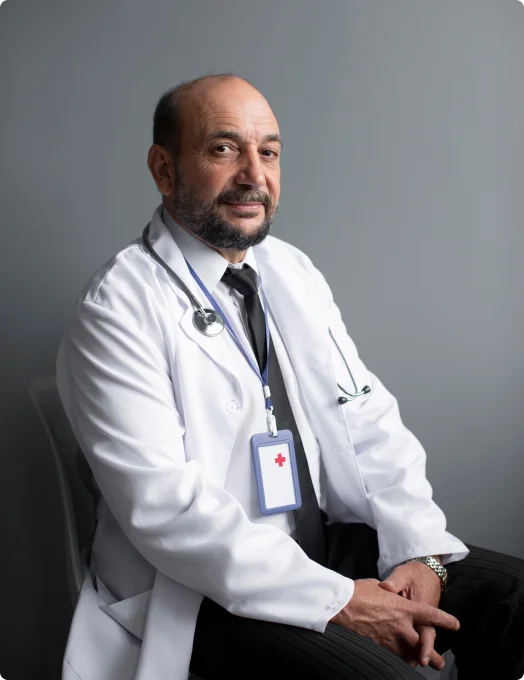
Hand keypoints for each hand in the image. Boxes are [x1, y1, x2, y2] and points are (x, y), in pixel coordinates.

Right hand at [330, 578, 458, 666]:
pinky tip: (399, 663)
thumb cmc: (357, 592)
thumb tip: (387, 592)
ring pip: (410, 655)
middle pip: (425, 643)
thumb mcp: (377, 585)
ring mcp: (392, 640)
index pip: (431, 615)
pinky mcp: (380, 648)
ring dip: (416, 661)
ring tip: (421, 666)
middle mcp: (402, 626)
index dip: (445, 621)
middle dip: (432, 655)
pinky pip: (394, 657)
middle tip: (439, 663)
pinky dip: (398, 660)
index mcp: (405, 608)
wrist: (342, 606)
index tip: (455, 625)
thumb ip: (388, 592)